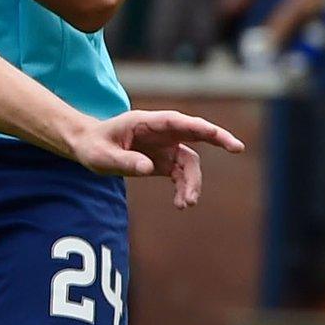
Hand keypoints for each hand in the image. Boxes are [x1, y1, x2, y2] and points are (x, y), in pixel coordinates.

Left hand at [64, 109, 244, 208]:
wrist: (87, 148)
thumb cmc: (93, 146)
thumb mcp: (102, 156)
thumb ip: (124, 161)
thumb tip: (149, 168)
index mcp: (145, 122)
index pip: (178, 121)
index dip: (200, 127)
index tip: (218, 134)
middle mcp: (160, 132)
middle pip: (195, 133)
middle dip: (217, 139)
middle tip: (238, 149)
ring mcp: (165, 146)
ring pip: (190, 162)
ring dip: (193, 182)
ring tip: (186, 204)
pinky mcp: (165, 161)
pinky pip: (183, 174)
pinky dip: (185, 188)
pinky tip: (181, 203)